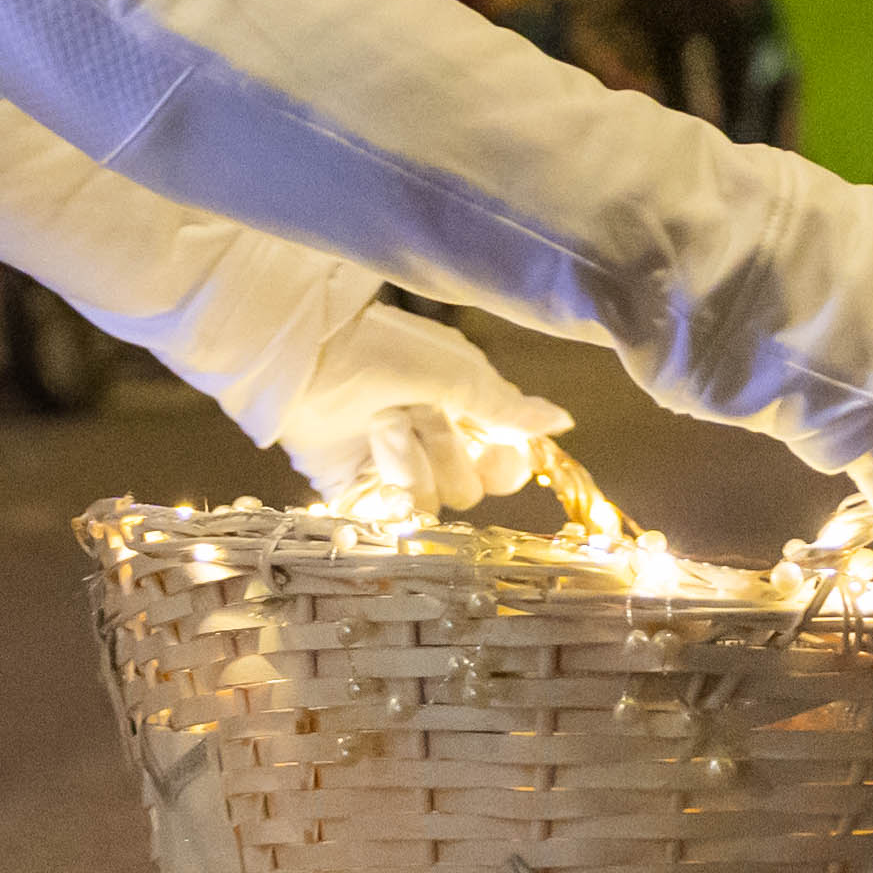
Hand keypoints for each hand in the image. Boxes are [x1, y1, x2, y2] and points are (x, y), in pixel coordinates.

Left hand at [271, 299, 574, 521]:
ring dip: (403, 460)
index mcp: (467, 416)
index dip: (501, 463)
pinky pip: (386, 520)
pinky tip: (369, 464)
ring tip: (376, 426)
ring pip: (428, 505)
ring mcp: (396, 473)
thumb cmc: (385, 351)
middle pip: (469, 490)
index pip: (506, 467)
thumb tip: (564, 423)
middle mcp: (435, 449)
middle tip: (413, 412)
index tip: (487, 441)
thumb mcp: (455, 372)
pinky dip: (381, 500)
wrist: (308, 358)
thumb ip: (506, 407)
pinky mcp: (357, 492)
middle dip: (442, 449)